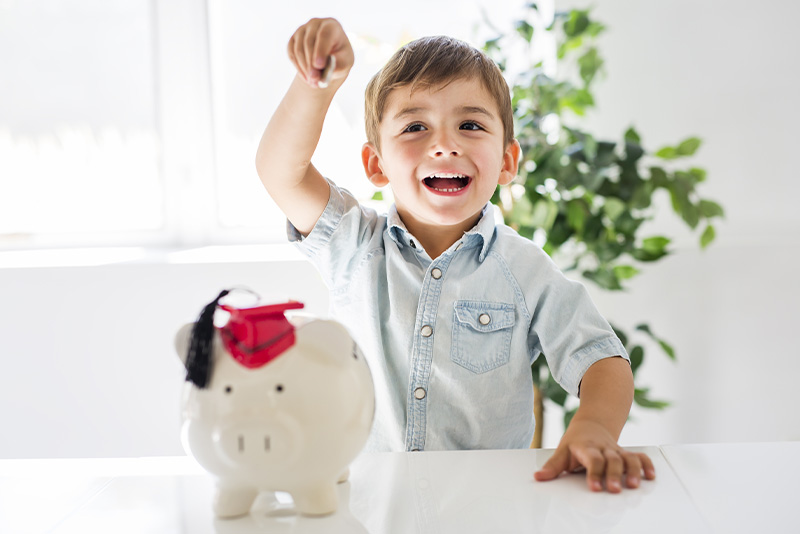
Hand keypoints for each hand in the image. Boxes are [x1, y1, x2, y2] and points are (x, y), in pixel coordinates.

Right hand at [287, 18, 353, 88]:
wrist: (328, 59)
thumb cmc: (340, 58)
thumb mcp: (345, 63)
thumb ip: (339, 65)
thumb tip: (328, 69)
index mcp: (331, 25)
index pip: (324, 35)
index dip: (321, 50)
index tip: (319, 65)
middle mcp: (315, 24)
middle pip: (309, 43)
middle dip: (311, 64)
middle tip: (315, 80)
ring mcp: (302, 30)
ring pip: (298, 50)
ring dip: (305, 69)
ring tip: (313, 83)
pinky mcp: (293, 39)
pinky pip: (291, 54)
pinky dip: (298, 68)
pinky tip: (307, 77)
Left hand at [533, 419, 655, 492]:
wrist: (592, 423)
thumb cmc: (576, 440)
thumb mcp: (562, 450)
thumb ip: (552, 466)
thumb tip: (538, 477)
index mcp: (587, 448)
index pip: (592, 459)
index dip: (594, 473)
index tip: (595, 487)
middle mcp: (604, 448)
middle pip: (611, 460)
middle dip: (614, 475)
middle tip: (614, 489)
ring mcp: (616, 450)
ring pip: (628, 458)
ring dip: (633, 471)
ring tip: (634, 485)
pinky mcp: (625, 453)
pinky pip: (639, 456)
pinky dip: (646, 465)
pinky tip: (650, 476)